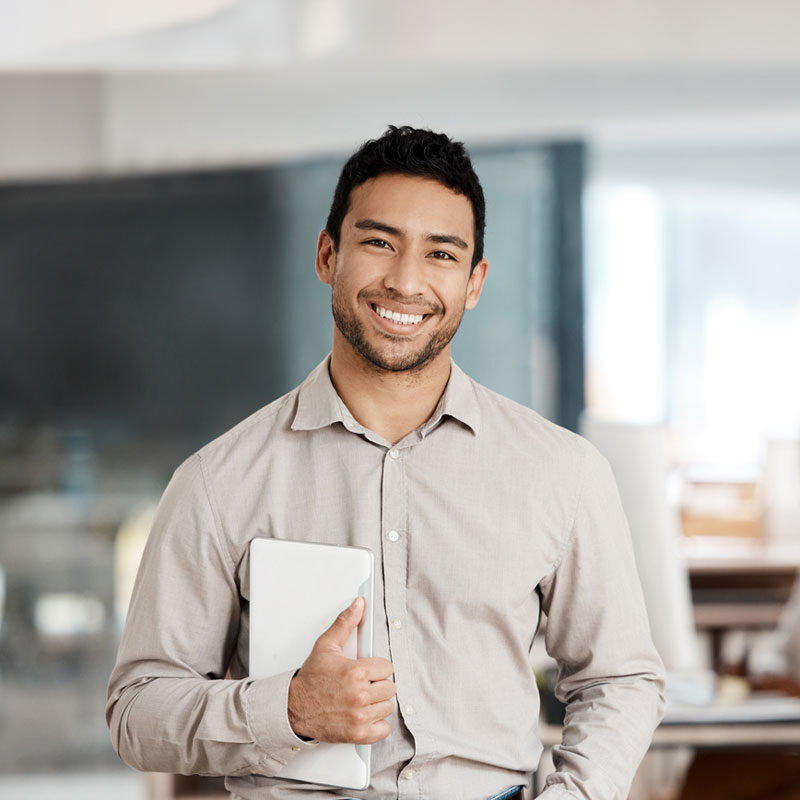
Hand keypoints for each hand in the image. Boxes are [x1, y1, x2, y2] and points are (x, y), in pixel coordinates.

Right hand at [287, 597, 395, 743]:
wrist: (293, 708)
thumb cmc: (311, 679)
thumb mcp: (326, 646)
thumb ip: (345, 622)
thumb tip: (358, 604)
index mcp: (355, 672)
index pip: (387, 667)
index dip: (377, 668)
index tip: (367, 670)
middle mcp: (359, 695)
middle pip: (389, 687)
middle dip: (377, 685)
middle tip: (363, 684)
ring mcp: (359, 716)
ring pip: (387, 707)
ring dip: (377, 704)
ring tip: (361, 699)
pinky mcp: (357, 733)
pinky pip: (383, 729)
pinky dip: (376, 724)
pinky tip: (364, 714)